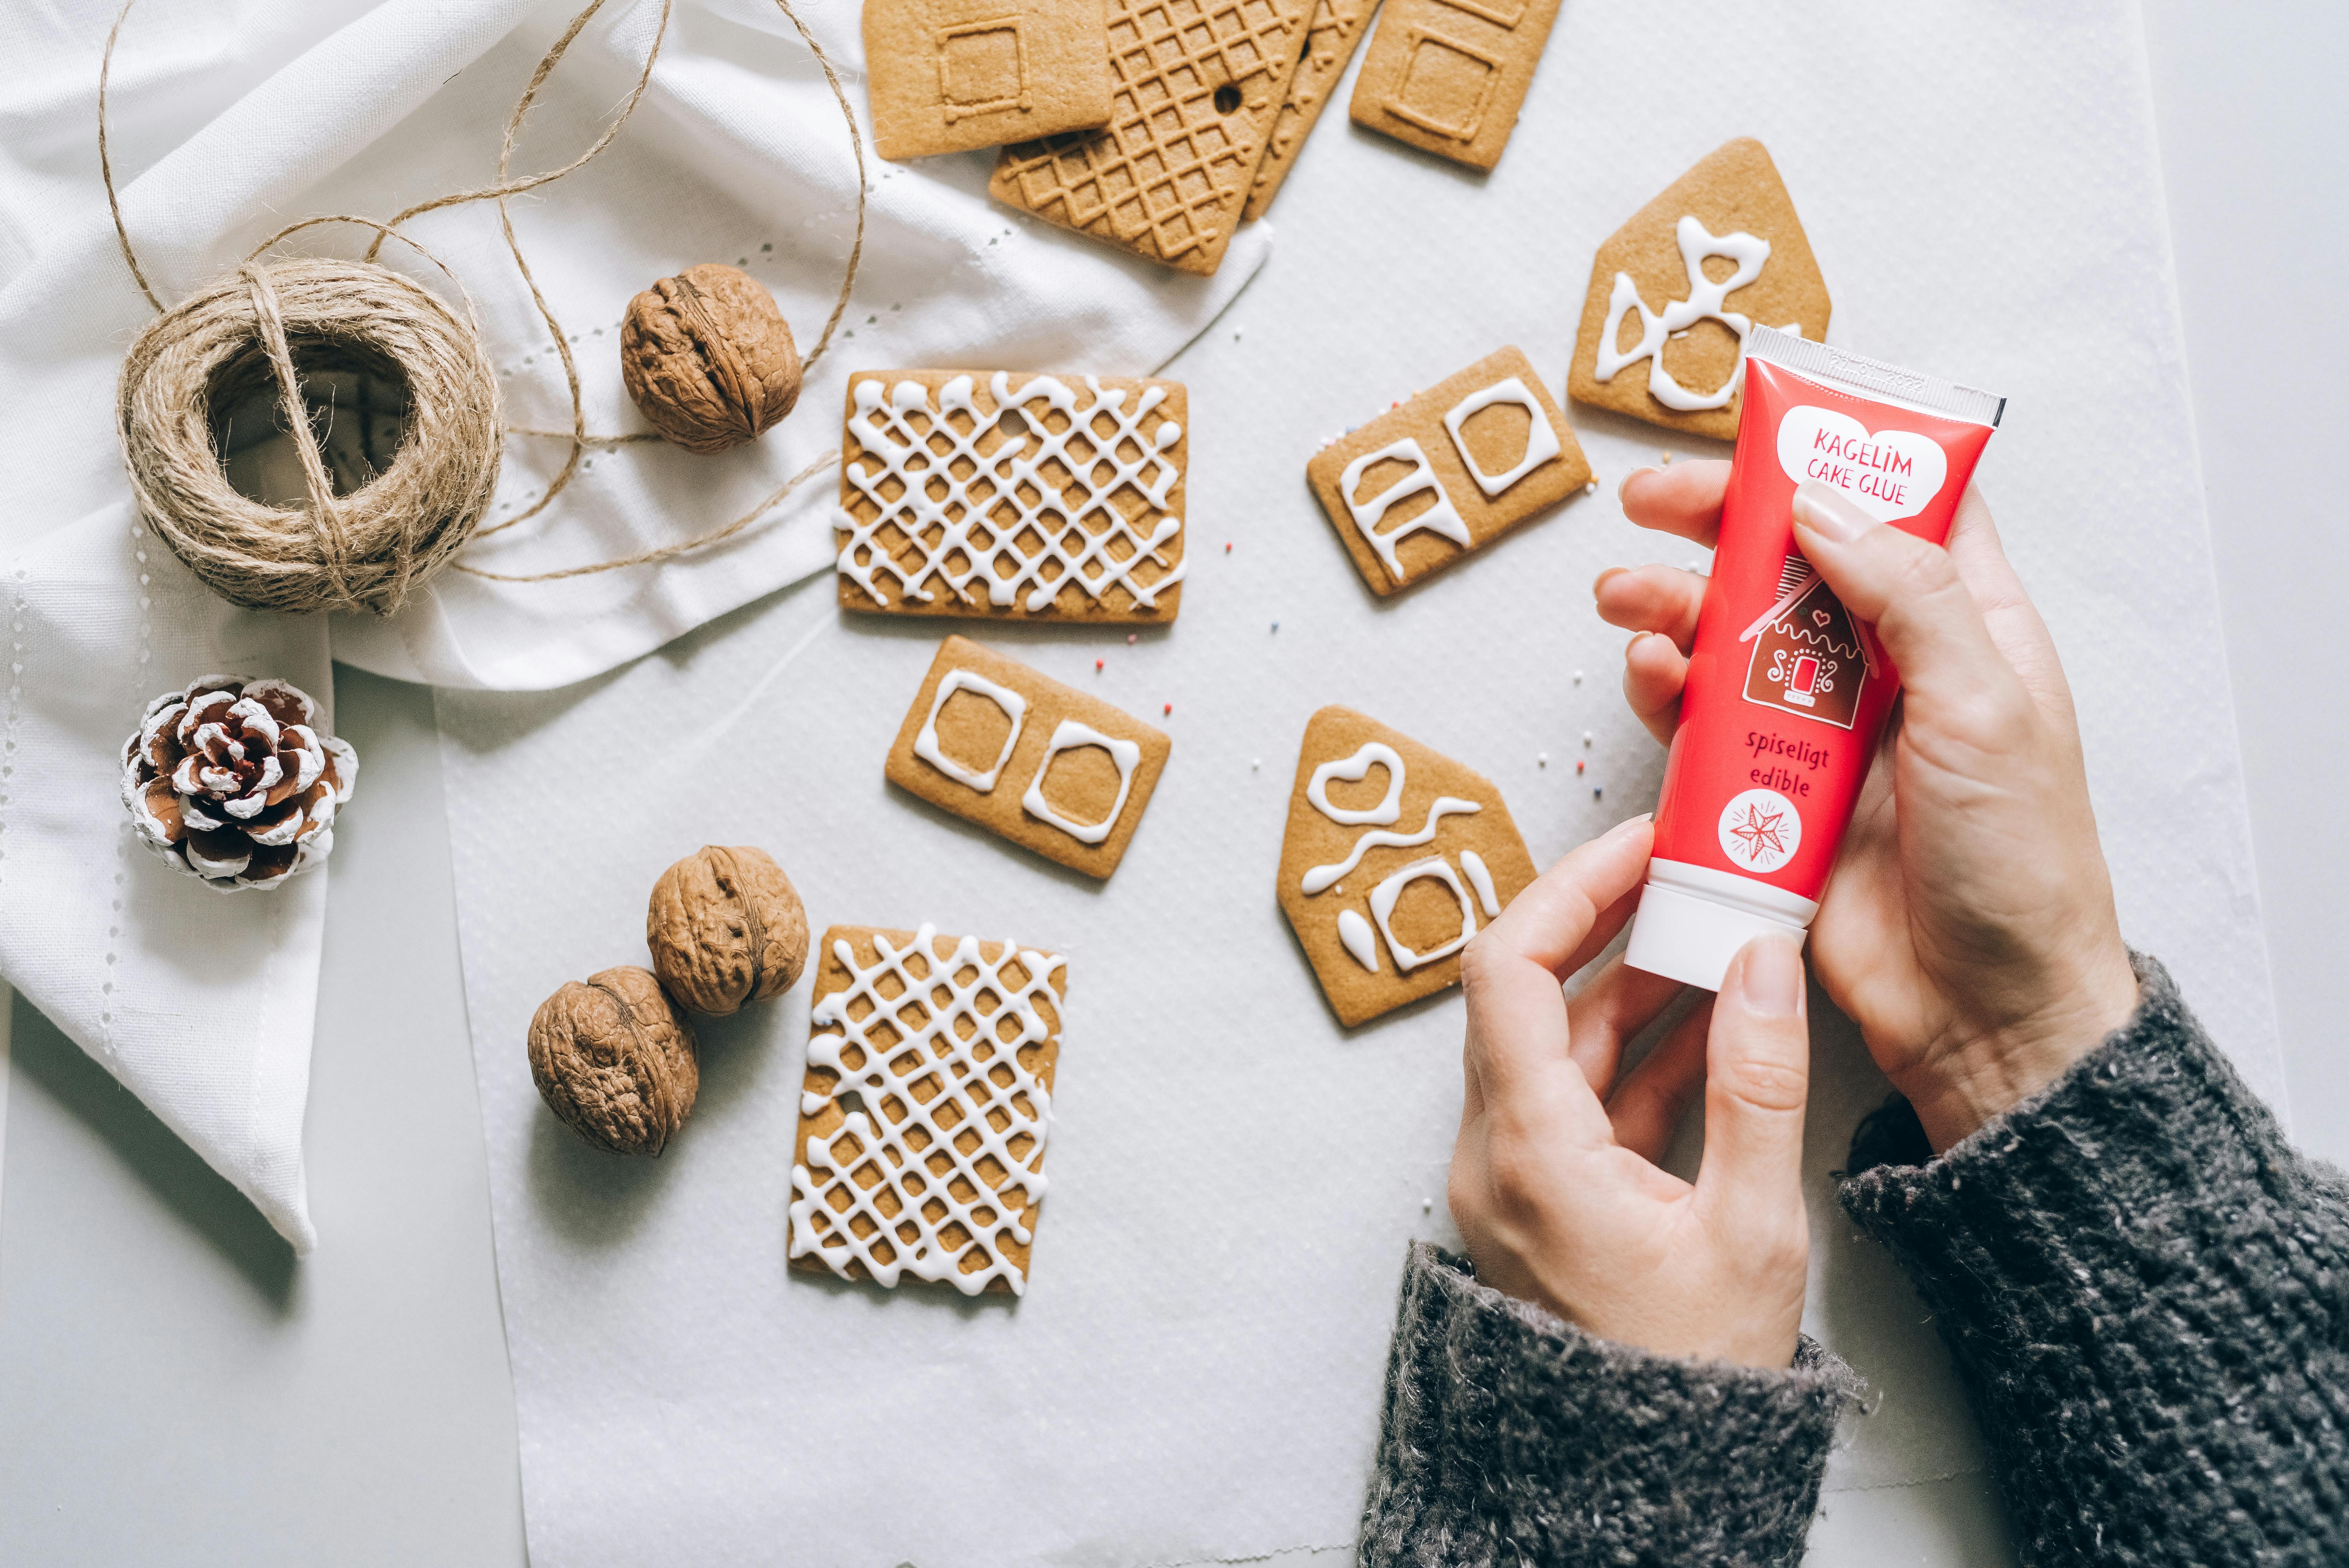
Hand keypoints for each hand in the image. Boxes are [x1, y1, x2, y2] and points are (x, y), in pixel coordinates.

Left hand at [1449, 815, 1811, 1369]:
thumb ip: (1757, 1085)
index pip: (1510, 971)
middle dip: (1611, 924)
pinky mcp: (1543, 1197)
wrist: (1641, 1485)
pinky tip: (1711, 1016)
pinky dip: (1641, 1052)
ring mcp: (1514, 1176)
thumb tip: (1761, 960)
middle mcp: (1498, 1155)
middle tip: (1690, 873)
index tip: (1640, 847)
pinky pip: (1580, 1096)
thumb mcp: (1749, 1228)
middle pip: (1530, 996)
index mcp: (1531, 1153)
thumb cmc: (1690, 1378)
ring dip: (1636, 986)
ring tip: (1719, 932)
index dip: (1570, 890)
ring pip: (1561, 1045)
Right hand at [1598, 465, 2139, 1150]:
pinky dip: (1669, 693)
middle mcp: (1893, 668)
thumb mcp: (1985, 704)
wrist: (1983, 1010)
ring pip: (1736, 640)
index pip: (1901, 510)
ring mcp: (1829, 731)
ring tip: (1623, 596)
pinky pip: (1708, 727)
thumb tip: (1822, 503)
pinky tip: (1649, 676)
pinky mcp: (1775, 795)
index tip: (1762, 433)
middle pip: (1794, 564)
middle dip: (1718, 525)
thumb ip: (1906, 595)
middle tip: (1647, 502)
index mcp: (1967, 629)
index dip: (1834, 461)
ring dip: (1675, 606)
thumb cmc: (2017, 863)